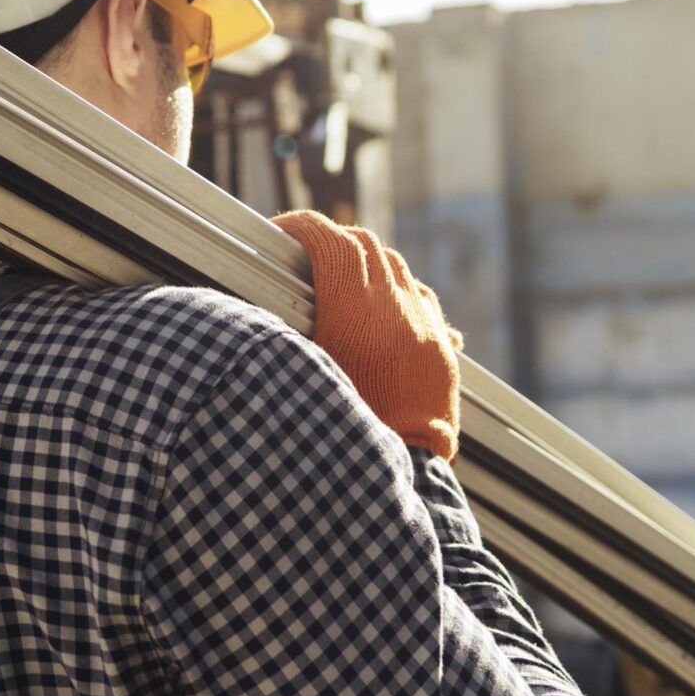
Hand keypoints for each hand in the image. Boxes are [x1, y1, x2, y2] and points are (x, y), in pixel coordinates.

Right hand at [273, 210, 460, 461]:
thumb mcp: (305, 377)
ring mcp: (424, 324)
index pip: (329, 241)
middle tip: (305, 255)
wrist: (408, 468)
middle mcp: (394, 308)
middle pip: (363, 245)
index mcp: (354, 312)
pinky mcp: (441, 347)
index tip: (281, 232)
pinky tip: (384, 311)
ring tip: (342, 280)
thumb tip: (253, 315)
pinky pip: (421, 298)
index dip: (301, 227)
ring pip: (395, 266)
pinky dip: (397, 293)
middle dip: (331, 241)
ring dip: (366, 262)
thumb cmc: (344, 432)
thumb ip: (286, 336)